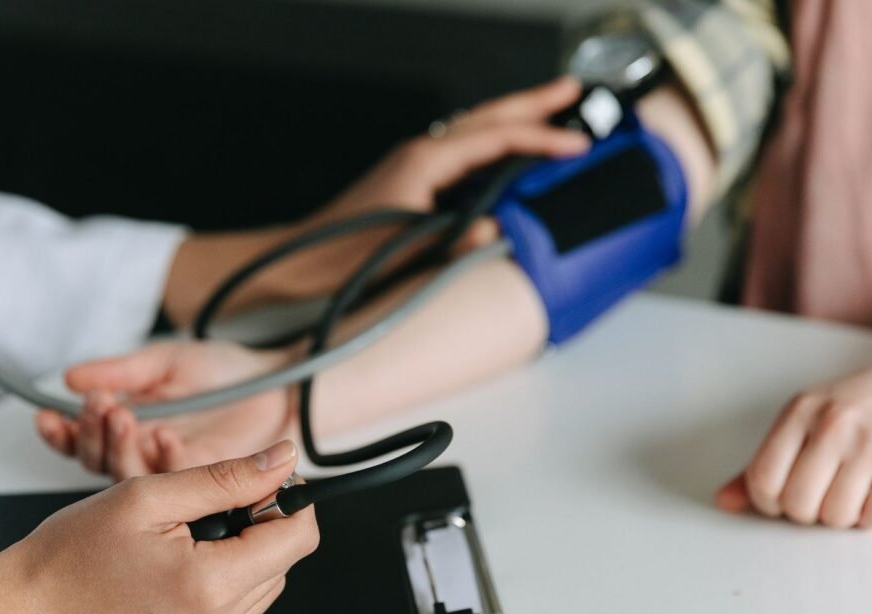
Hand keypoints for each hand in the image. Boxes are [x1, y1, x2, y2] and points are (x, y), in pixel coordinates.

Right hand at [0, 442, 318, 613]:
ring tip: (178, 544)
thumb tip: (281, 461)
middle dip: (255, 530)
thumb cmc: (67, 556)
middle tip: (200, 511)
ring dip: (235, 561)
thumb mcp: (148, 496)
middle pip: (279, 566)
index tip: (265, 483)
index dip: (288, 503)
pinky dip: (212, 592)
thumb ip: (226, 477)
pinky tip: (169, 576)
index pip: (298, 540)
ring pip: (256, 592)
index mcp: (208, 588)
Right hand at [36, 341, 296, 477]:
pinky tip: (165, 435)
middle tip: (101, 406)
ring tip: (124, 415)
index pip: (85, 441)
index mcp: (132, 431)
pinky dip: (166, 458)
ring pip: (132, 478)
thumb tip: (70, 378)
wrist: (279, 383)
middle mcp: (148, 460)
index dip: (66, 431)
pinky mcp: (204, 491)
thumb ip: (122, 371)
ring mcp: (174, 480)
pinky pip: (176, 484)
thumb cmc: (227, 373)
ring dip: (122, 447)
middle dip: (93, 434)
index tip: (50, 414)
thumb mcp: (166, 362)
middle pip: (101, 464)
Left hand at [160, 77, 588, 325]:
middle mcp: (419, 155)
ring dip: (513, 120)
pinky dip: (492, 145)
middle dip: (532, 103)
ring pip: (475, 131)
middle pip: (487, 118)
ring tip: (548, 114)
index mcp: (422, 162)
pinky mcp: (410, 183)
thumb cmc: (337, 258)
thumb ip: (453, 242)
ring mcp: (413, 166)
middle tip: (571, 90)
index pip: (495, 139)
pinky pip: (463, 152)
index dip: (541, 140)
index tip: (577, 144)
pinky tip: (504, 158)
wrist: (294, 264)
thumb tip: (498, 231)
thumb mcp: (402, 252)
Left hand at [715, 352, 871, 528]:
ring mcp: (870, 439)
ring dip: (842, 517)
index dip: (770, 503)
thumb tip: (723, 501)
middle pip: (797, 504)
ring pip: (836, 515)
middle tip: (823, 496)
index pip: (762, 480)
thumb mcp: (805, 421)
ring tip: (851, 492)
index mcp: (799, 411)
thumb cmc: (859, 407)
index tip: (786, 497)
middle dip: (807, 513)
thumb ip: (763, 462)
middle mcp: (832, 422)